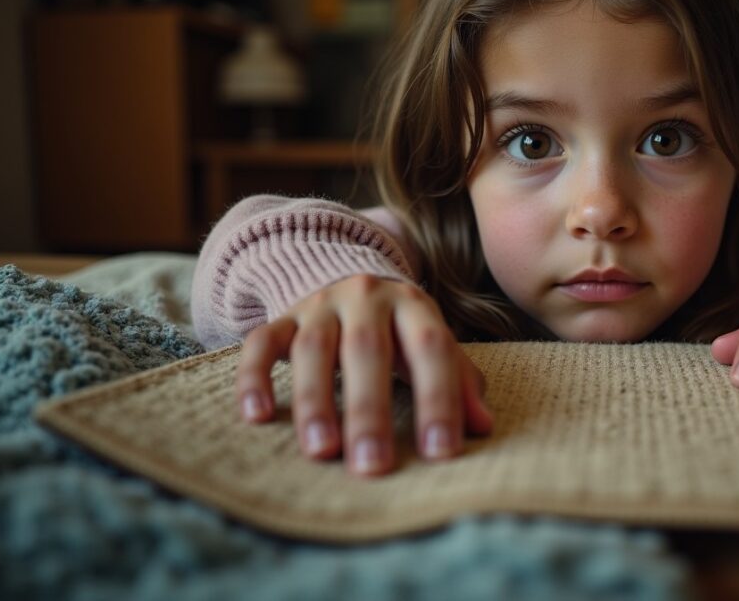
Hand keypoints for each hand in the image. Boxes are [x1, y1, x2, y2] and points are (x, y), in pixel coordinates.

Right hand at [234, 274, 492, 475]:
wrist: (345, 271)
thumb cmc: (399, 328)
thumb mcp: (432, 344)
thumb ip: (460, 380)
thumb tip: (484, 426)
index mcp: (413, 304)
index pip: (431, 349)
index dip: (440, 400)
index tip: (441, 453)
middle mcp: (366, 297)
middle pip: (367, 351)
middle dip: (370, 411)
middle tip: (373, 466)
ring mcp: (319, 305)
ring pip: (312, 349)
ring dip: (315, 402)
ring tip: (321, 452)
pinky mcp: (281, 317)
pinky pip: (260, 342)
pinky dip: (255, 377)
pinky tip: (256, 417)